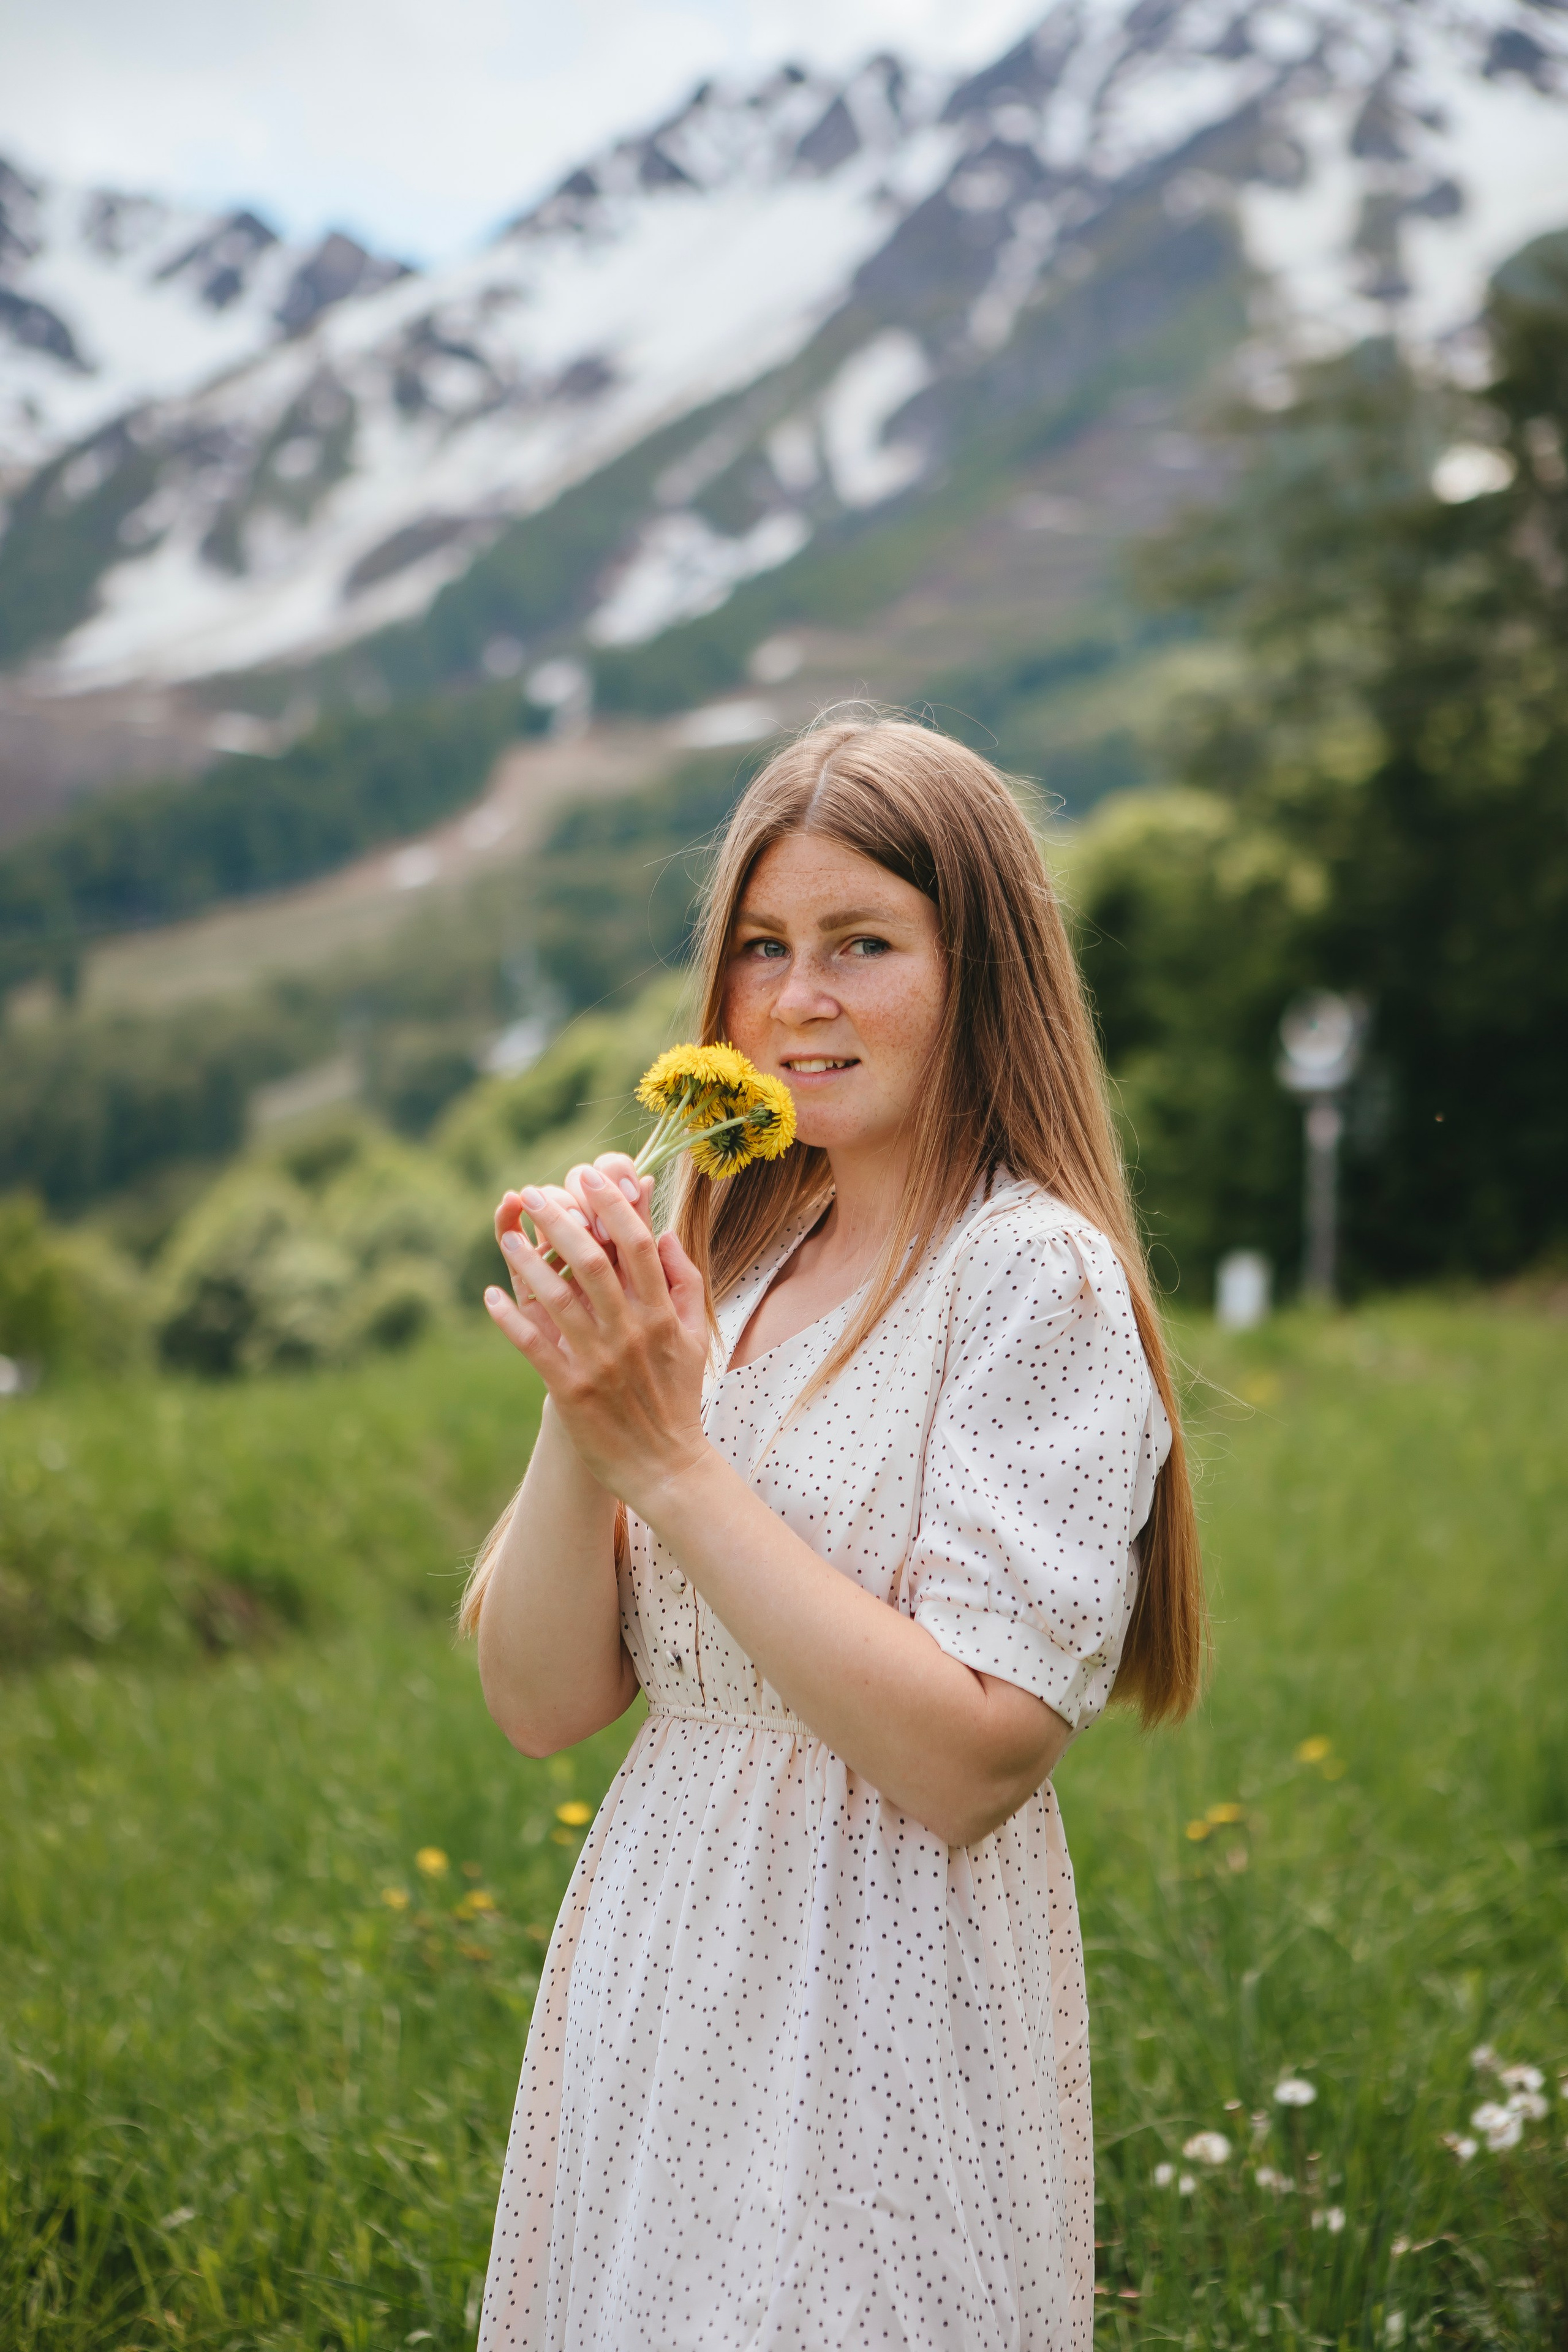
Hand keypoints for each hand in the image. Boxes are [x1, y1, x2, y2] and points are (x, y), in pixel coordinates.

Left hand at [485, 1170, 710, 1517]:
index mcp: (661, 1314)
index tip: (590, 1177)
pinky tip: (491, 1296)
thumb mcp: (695, 1337)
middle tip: (536, 1193)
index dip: (613, 1205)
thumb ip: (686, 1282)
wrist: (664, 1467)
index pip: (637, 1245)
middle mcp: (630, 1332)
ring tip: (507, 1235)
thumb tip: (665, 1235)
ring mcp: (598, 1361)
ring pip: (557, 1299)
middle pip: (592, 1261)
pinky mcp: (570, 1390)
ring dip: (528, 1262)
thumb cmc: (678, 1397)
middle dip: (561, 1221)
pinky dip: (509, 1319)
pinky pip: (533, 1346)